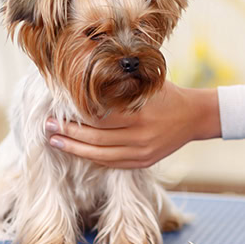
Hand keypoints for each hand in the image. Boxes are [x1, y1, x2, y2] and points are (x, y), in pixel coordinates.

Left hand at [45, 83, 220, 168]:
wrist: (196, 116)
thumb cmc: (168, 94)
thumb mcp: (147, 83)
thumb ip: (122, 84)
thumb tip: (87, 80)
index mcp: (139, 114)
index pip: (99, 119)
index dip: (75, 117)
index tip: (56, 110)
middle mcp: (140, 136)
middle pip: (95, 139)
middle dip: (68, 133)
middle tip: (48, 127)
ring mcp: (142, 152)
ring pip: (100, 155)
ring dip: (75, 149)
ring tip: (56, 141)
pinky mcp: (144, 162)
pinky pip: (113, 164)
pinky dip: (94, 158)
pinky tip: (79, 152)